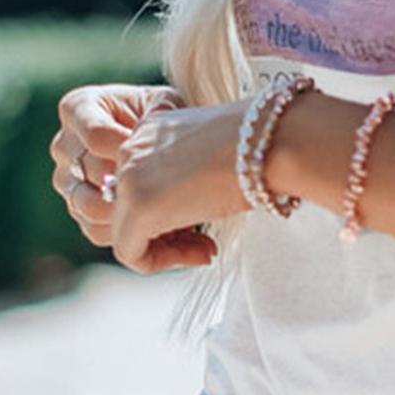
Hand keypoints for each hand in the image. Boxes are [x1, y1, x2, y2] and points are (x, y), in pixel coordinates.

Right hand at [49, 82, 187, 258]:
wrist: (159, 141)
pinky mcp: (79, 211)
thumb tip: (150, 134)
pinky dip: (129, 236)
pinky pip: (96, 231)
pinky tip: (163, 230)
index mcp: (78, 108)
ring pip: (90, 208)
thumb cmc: (163, 116)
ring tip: (166, 211)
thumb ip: (160, 111)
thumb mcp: (166, 104)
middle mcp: (64, 145)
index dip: (131, 150)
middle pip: (92, 174)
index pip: (96, 136)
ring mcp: (67, 181)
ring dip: (130, 214)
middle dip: (133, 184)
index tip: (161, 156)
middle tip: (168, 191)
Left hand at [107, 99, 256, 273]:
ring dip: (167, 251)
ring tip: (205, 252)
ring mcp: (128, 179)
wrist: (268, 142)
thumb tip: (181, 207)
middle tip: (204, 244)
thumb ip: (186, 176)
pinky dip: (162, 263)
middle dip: (167, 234)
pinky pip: (130, 252)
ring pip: (126, 233)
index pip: (139, 185)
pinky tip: (200, 254)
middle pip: (128, 210)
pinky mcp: (138, 207)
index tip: (201, 223)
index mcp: (149, 132)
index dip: (169, 211)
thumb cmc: (257, 147)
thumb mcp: (212, 155)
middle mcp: (130, 150)